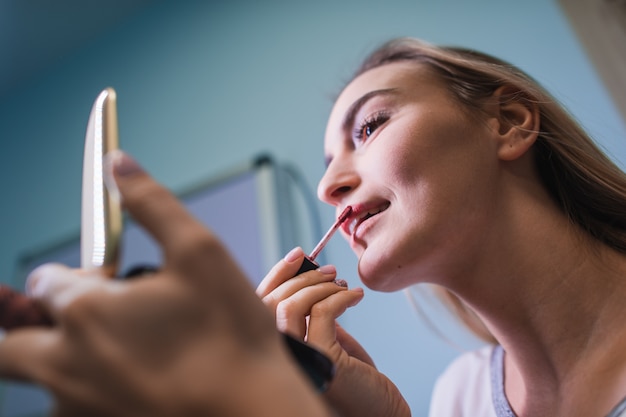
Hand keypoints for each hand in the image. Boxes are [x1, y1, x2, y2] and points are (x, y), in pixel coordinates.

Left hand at [0, 151, 330, 416]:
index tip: (112, 281)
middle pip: (11, 340)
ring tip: (134, 350)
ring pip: (43, 375)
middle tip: (95, 319)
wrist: (253, 411)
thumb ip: (151, 202)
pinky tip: (143, 378)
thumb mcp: (200, 251)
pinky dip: (92, 388)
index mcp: (83, 311)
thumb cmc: (232, 336)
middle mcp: (64, 363)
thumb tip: (119, 164)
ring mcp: (76, 405)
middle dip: (42, 322)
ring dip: (69, 357)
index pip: (46, 279)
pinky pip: (71, 404)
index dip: (81, 275)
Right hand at [257, 250, 410, 416]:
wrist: (381, 414)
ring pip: (290, 306)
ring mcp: (297, 361)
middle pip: (270, 304)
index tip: (299, 255)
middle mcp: (278, 359)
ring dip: (319, 285)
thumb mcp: (327, 344)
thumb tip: (309, 284)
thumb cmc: (355, 384)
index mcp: (275, 352)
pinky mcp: (323, 361)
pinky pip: (323, 313)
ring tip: (342, 283)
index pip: (259, 307)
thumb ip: (311, 321)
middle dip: (301, 276)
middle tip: (330, 270)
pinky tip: (356, 296)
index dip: (276, 276)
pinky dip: (340, 297)